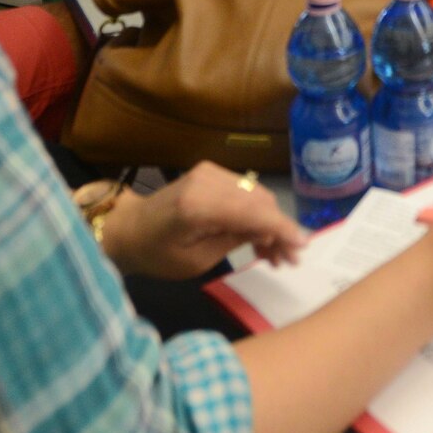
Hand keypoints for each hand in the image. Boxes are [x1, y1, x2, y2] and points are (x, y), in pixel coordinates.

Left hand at [94, 161, 307, 279]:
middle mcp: (208, 180)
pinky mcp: (211, 173)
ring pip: (256, 195)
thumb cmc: (157, 254)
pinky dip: (256, 212)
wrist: (129, 228)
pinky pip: (244, 191)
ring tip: (276, 255)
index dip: (282, 228)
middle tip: (289, 261)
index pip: (253, 211)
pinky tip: (261, 237)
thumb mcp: (196, 261)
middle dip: (279, 229)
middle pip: (259, 200)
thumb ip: (235, 240)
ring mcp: (210, 172)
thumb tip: (272, 234)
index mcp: (199, 204)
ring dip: (270, 222)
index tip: (303, 246)